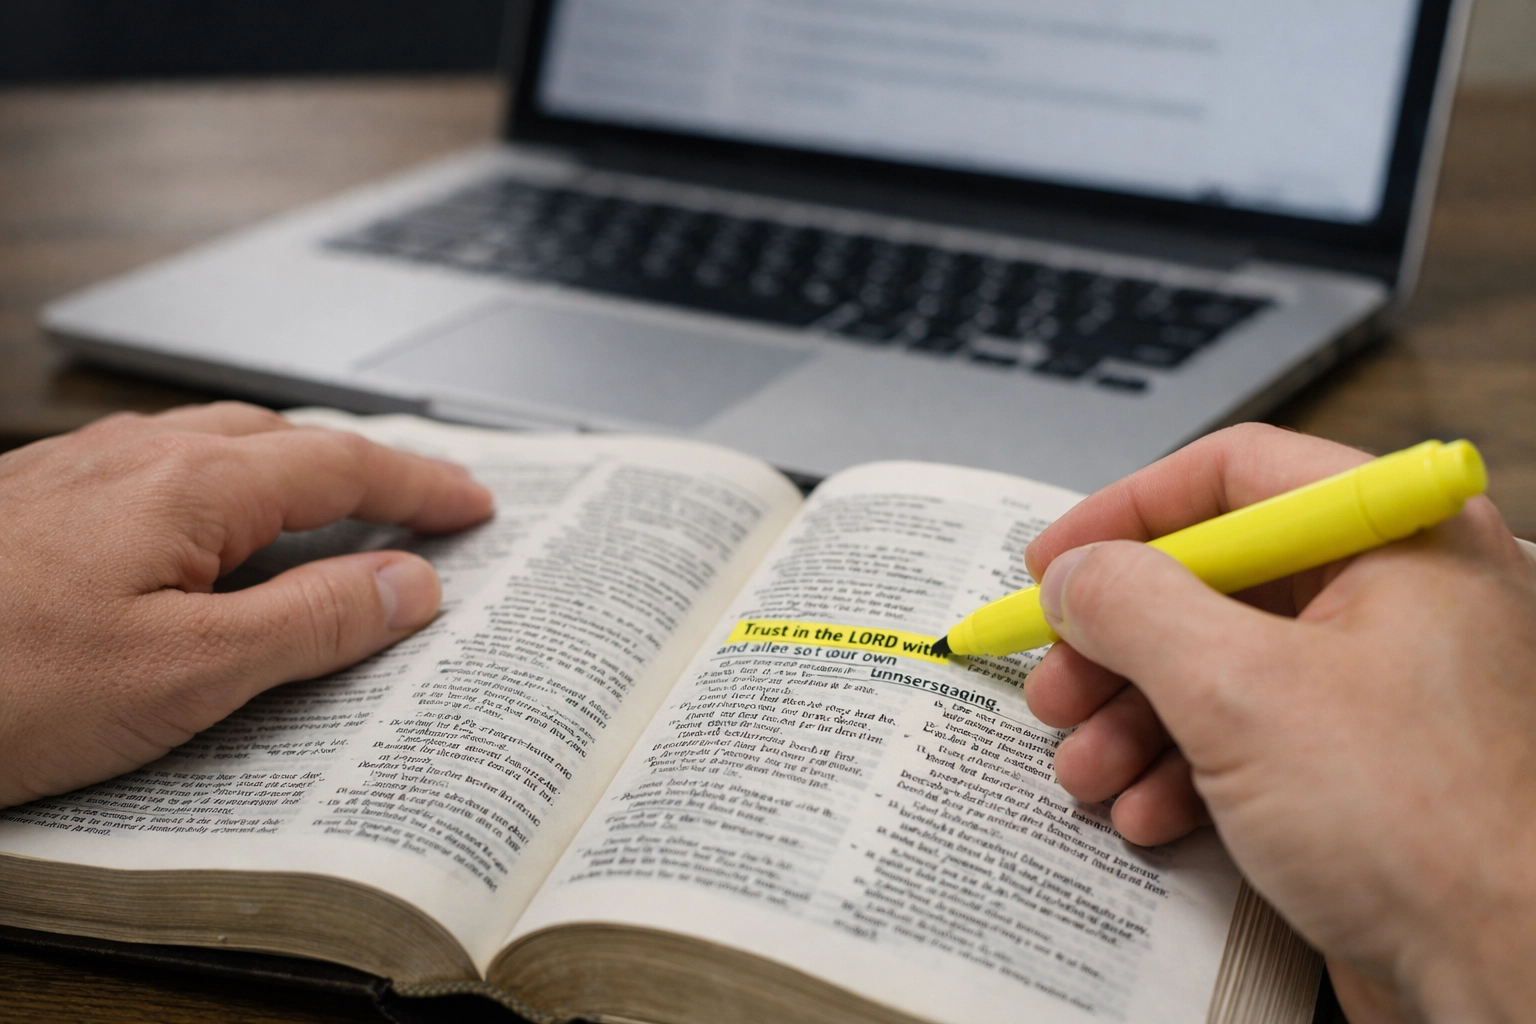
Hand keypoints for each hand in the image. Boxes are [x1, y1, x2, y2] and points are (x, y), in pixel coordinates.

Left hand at [0, 403, 491, 809]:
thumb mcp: (188, 674)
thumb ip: (311, 621)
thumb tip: (408, 584)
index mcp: (192, 485)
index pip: (343, 466)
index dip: (421, 485)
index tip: (475, 503)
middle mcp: (138, 456)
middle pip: (285, 440)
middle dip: (364, 468)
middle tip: (420, 507)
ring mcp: (78, 470)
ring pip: (218, 448)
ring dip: (292, 472)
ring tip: (332, 515)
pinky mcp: (35, 501)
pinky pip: (162, 472)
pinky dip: (224, 492)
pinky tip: (206, 538)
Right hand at [1021, 424, 1535, 1022]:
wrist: (1514, 977)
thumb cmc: (1426, 824)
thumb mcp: (1239, 691)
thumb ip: (1134, 607)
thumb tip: (1075, 574)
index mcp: (1398, 537)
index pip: (1236, 474)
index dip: (1127, 513)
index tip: (1053, 561)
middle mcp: (1400, 598)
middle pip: (1217, 581)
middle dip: (1119, 644)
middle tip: (1056, 685)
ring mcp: (1386, 687)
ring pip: (1223, 668)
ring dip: (1135, 720)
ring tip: (1086, 769)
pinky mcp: (1368, 769)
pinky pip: (1253, 740)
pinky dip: (1185, 771)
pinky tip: (1148, 813)